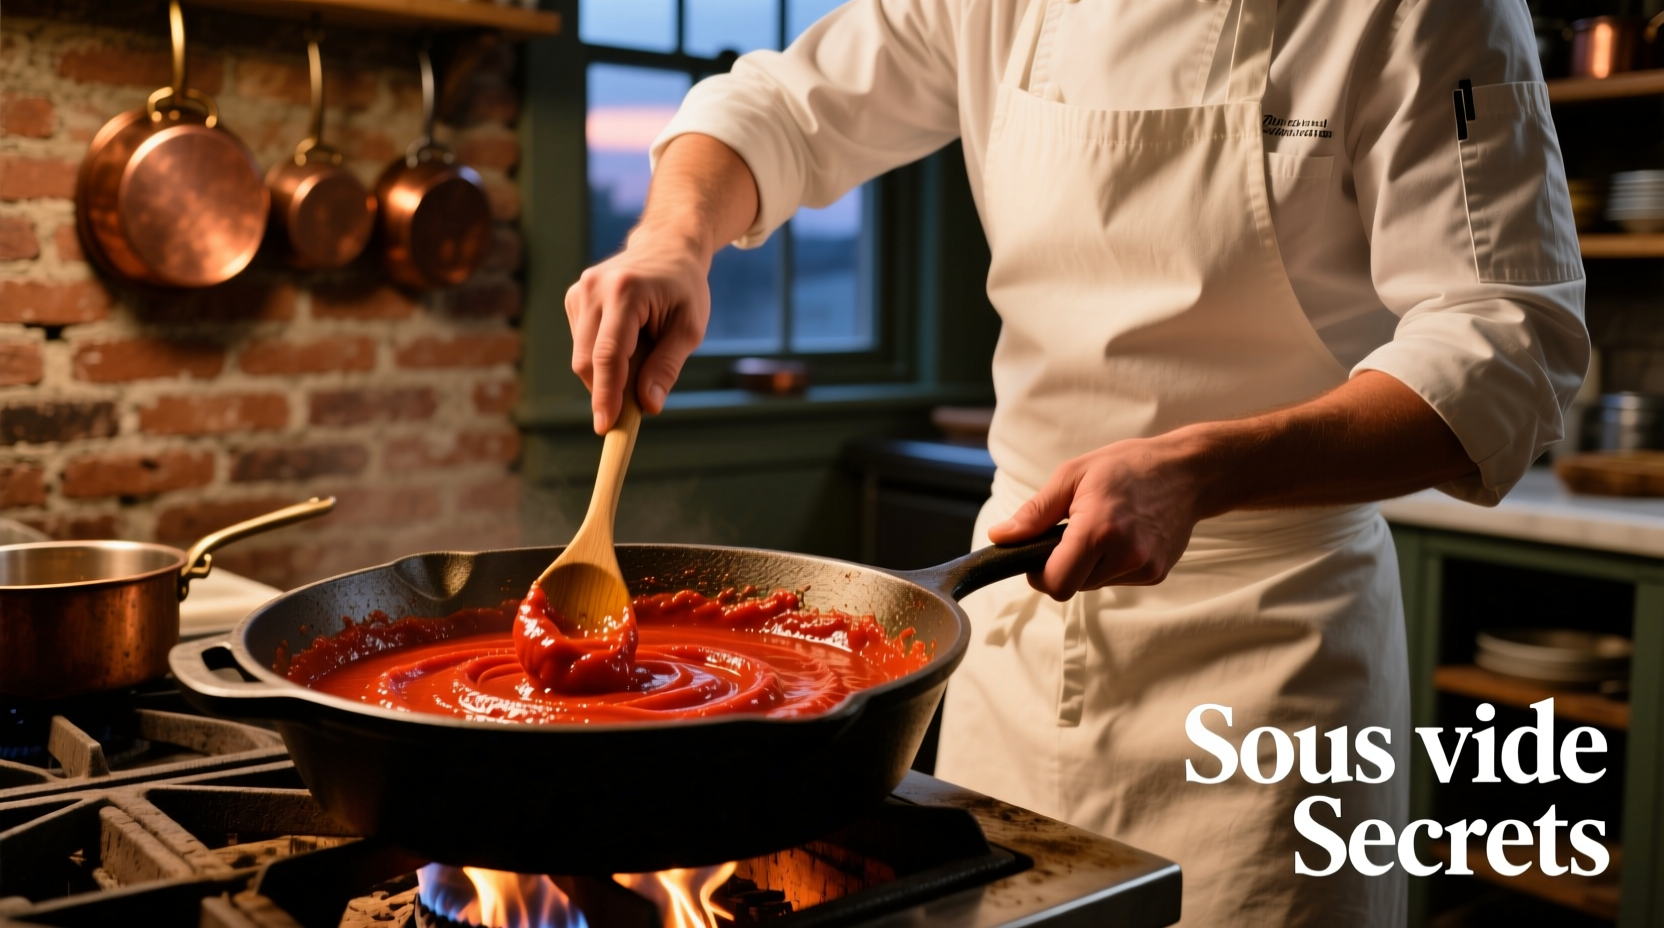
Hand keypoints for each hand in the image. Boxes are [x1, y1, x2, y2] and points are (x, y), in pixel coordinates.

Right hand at [566, 232, 709, 432]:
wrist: (666, 247)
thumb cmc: (684, 288)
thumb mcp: (689, 327)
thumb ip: (667, 366)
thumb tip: (649, 406)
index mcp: (625, 292)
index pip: (608, 355)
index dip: (605, 395)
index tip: (605, 426)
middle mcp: (594, 289)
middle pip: (588, 360)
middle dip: (606, 391)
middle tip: (631, 411)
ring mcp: (579, 291)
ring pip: (582, 356)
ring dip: (607, 373)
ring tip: (641, 356)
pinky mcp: (573, 298)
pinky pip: (582, 344)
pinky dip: (601, 357)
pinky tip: (626, 342)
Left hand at [985, 436, 1206, 599]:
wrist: (1187, 471)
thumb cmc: (1127, 466)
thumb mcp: (1073, 476)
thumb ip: (1035, 513)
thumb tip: (999, 537)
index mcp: (1099, 530)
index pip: (1055, 583)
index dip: (1039, 574)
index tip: (1038, 553)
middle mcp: (1126, 555)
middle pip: (1072, 586)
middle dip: (1062, 566)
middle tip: (1072, 532)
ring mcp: (1145, 568)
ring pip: (1094, 584)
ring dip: (1088, 565)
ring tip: (1103, 528)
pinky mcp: (1157, 574)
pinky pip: (1118, 580)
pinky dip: (1111, 564)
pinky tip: (1123, 535)